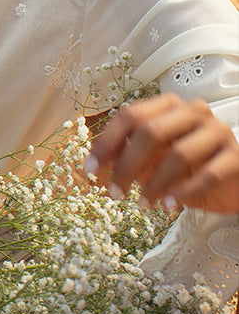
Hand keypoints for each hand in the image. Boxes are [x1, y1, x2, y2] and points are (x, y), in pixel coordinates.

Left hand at [86, 94, 238, 213]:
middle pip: (150, 132)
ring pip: (178, 154)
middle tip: (115, 192)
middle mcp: (194, 112)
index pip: (130, 115)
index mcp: (169, 106)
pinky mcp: (235, 156)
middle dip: (126, 166)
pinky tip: (169, 206)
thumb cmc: (187, 168)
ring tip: (143, 204)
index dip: (106, 143)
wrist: (231, 184)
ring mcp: (217, 131)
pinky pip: (207, 174)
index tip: (90, 169)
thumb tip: (94, 161)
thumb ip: (127, 155)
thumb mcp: (152, 161)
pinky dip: (183, 193)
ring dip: (154, 184)